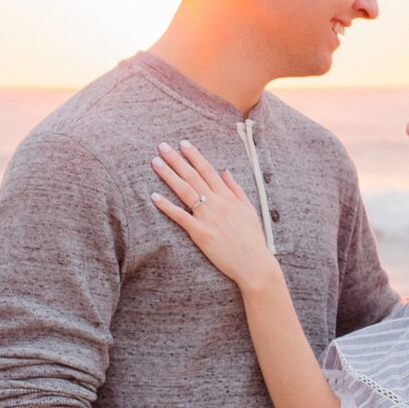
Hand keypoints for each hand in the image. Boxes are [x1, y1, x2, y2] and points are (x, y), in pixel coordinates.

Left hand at [150, 140, 277, 290]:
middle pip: (193, 176)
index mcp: (228, 197)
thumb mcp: (249, 210)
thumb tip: (226, 172)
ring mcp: (207, 217)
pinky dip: (166, 205)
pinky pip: (180, 216)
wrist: (254, 263)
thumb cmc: (253, 239)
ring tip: (155, 162)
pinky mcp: (199, 233)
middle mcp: (217, 203)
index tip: (183, 144)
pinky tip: (154, 196)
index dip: (194, 156)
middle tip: (162, 146)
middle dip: (176, 159)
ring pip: (184, 191)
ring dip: (168, 175)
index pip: (208, 170)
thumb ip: (236, 190)